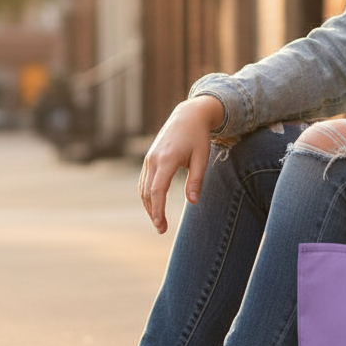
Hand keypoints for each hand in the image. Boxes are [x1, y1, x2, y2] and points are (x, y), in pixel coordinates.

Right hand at [138, 95, 223, 232]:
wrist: (188, 115)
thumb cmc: (198, 137)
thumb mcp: (202, 157)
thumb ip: (197, 180)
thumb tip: (193, 202)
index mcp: (167, 159)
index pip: (157, 190)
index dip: (157, 210)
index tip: (161, 225)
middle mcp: (154, 159)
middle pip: (147, 192)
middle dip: (152, 212)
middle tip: (161, 230)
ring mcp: (149, 158)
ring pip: (143, 188)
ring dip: (148, 206)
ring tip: (159, 222)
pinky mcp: (149, 158)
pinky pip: (144, 181)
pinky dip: (147, 195)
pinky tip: (154, 206)